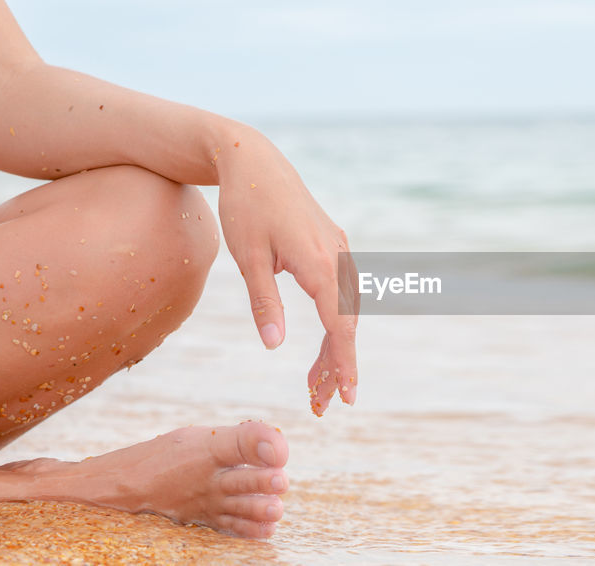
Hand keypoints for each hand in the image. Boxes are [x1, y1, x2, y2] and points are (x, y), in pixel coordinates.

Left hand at [214, 127, 358, 415]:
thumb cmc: (246, 206)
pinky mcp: (332, 245)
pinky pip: (341, 294)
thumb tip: (274, 347)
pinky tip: (326, 344)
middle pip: (345, 324)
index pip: (338, 325)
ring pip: (345, 310)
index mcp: (317, 262)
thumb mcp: (247, 259)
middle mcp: (336, 257)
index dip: (344, 363)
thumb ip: (264, 303)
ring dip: (335, 348)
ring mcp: (338, 250)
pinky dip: (335, 324)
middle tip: (323, 405)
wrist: (255, 160)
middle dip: (336, 366)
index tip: (348, 396)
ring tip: (317, 383)